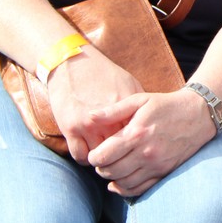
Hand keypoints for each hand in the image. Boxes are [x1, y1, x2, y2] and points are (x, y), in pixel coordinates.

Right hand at [44, 45, 145, 163]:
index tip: (140, 146)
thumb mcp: (130, 84)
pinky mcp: (70, 129)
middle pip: (120, 151)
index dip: (139, 144)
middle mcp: (108, 119)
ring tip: (107, 156)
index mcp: (125, 108)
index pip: (138, 136)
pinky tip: (90, 152)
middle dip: (123, 155)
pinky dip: (86, 158)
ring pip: (100, 157)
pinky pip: (79, 156)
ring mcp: (88, 126)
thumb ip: (139, 106)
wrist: (72, 63)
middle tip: (124, 156)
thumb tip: (151, 123)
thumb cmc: (104, 73)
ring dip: (104, 159)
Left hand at [86, 88, 215, 196]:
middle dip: (101, 167)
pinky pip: (139, 189)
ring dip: (112, 178)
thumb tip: (89, 117)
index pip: (103, 156)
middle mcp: (146, 152)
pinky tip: (120, 181)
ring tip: (113, 167)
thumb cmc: (166, 105)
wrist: (199, 114)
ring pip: (123, 183)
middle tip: (103, 159)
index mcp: (136, 133)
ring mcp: (156, 165)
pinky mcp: (164, 172)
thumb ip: (113, 111)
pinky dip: (125, 189)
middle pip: (110, 172)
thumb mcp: (140, 100)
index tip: (96, 151)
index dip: (94, 156)